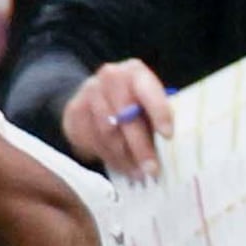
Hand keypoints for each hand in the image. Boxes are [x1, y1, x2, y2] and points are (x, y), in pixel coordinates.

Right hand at [60, 59, 174, 177]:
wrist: (95, 93)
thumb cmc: (133, 99)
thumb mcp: (149, 100)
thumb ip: (157, 116)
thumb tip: (172, 148)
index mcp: (135, 72)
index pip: (147, 91)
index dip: (158, 112)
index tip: (168, 135)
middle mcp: (110, 77)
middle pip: (125, 116)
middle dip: (140, 147)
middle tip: (151, 170)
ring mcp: (88, 93)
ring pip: (107, 133)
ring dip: (124, 157)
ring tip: (137, 173)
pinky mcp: (74, 111)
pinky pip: (90, 140)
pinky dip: (107, 157)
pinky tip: (120, 166)